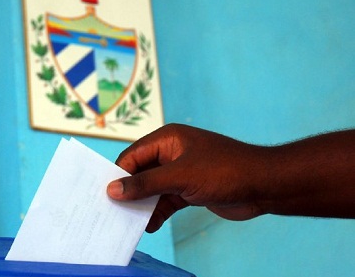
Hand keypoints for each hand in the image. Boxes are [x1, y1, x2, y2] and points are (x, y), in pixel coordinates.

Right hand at [107, 124, 267, 232]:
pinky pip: (166, 200)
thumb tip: (112, 190)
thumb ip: (145, 184)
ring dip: (143, 205)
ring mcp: (181, 172)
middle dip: (129, 191)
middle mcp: (171, 153)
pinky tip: (150, 225)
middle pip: (140, 173)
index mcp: (167, 140)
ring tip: (129, 222)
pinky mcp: (190, 189)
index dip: (118, 175)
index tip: (103, 195)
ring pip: (152, 189)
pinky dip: (158, 212)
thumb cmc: (224, 171)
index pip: (132, 156)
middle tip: (112, 211)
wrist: (264, 186)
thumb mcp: (180, 177)